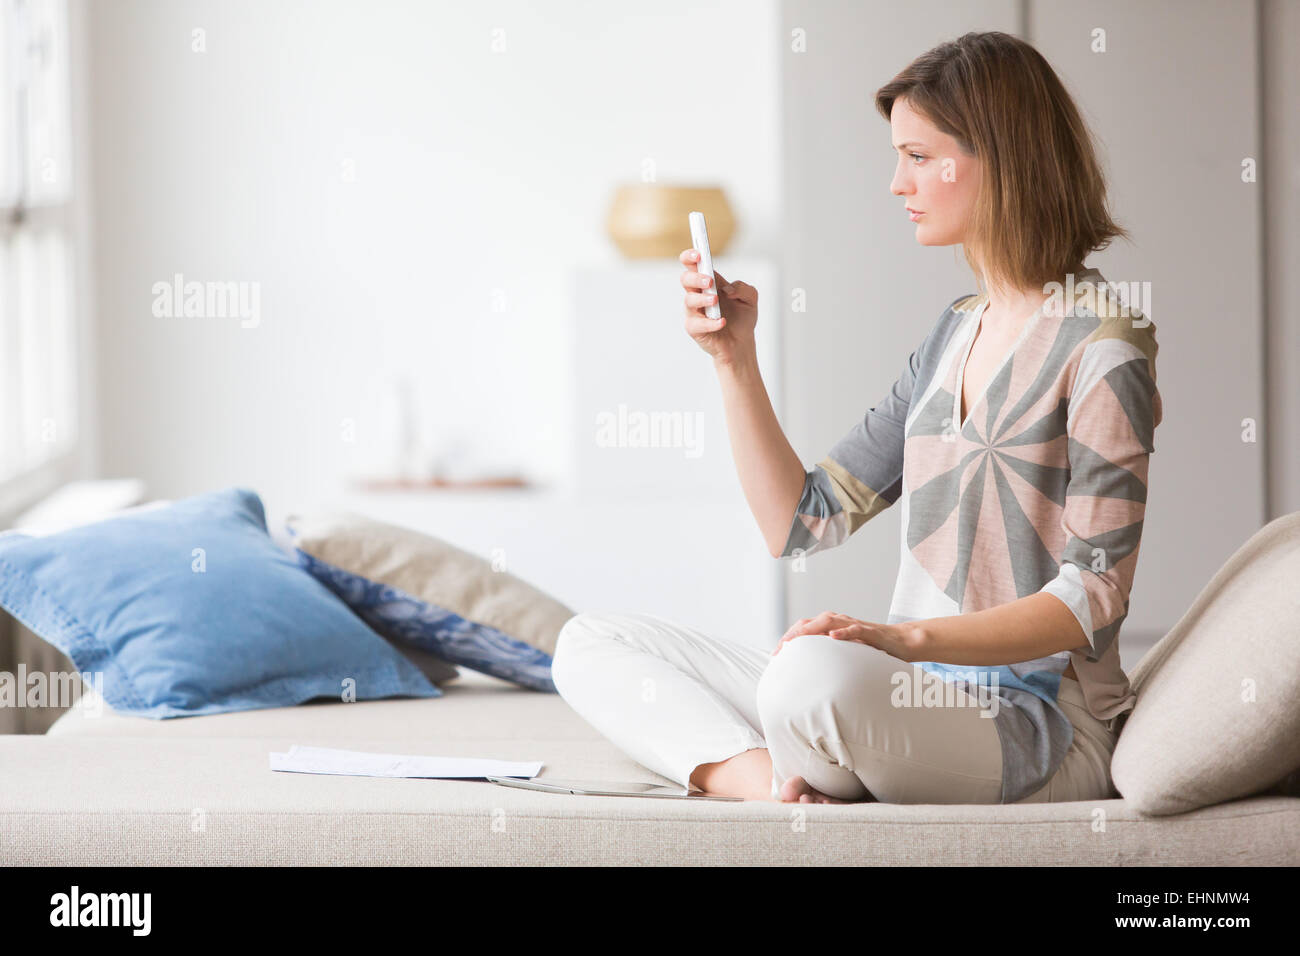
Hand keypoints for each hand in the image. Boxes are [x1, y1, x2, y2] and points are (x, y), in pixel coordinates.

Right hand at [679, 248, 758, 366]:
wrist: (741, 343)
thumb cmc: (742, 318)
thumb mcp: (751, 298)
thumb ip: (743, 288)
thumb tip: (728, 289)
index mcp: (709, 282)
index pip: (693, 264)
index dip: (691, 256)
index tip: (698, 253)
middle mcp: (698, 295)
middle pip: (686, 279)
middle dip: (696, 277)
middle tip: (710, 281)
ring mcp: (694, 312)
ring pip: (689, 300)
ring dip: (703, 299)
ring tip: (716, 301)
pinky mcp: (694, 328)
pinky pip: (697, 323)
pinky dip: (710, 322)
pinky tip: (722, 322)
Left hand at [771, 611, 920, 661]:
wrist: (901, 642)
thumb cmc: (872, 648)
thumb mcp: (847, 653)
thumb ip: (830, 657)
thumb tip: (810, 674)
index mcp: (832, 626)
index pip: (805, 628)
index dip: (789, 638)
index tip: (776, 654)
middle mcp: (840, 622)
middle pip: (810, 622)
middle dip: (793, 634)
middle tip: (779, 650)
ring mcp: (854, 625)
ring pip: (828, 621)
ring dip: (811, 630)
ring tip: (796, 640)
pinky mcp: (870, 631)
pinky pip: (855, 629)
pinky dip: (843, 631)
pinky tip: (833, 636)